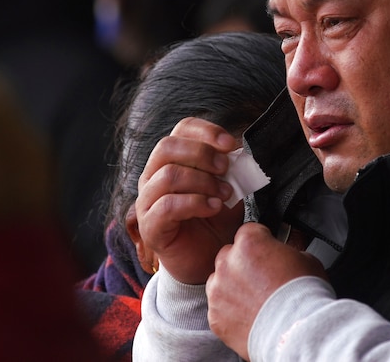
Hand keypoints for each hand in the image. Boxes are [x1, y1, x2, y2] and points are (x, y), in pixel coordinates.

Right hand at [136, 117, 243, 283]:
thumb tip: (241, 152)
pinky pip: (167, 205)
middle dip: (202, 154)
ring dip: (203, 181)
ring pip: (168, 175)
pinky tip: (214, 207)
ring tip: (225, 193)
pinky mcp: (150, 226)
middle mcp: (153, 176)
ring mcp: (147, 201)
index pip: (181, 130)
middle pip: (167, 147)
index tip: (232, 145)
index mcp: (172, 160)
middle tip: (226, 168)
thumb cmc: (215, 220)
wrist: (208, 259)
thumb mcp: (229, 187)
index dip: (206, 131)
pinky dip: (196, 202)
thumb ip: (233, 169)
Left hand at [206, 223, 326, 359]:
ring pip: (219, 282)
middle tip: (263, 278)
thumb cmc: (304, 296)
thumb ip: (286, 252)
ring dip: (233, 287)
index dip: (260, 241)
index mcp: (250, 243)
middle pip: (230, 256)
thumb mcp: (306, 259)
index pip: (248, 232)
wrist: (297, 332)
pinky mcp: (215, 317)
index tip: (267, 251)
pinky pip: (219, 308)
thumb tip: (284, 256)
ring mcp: (218, 291)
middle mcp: (228, 263)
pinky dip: (231, 311)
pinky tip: (251, 316)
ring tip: (256, 300)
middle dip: (243, 264)